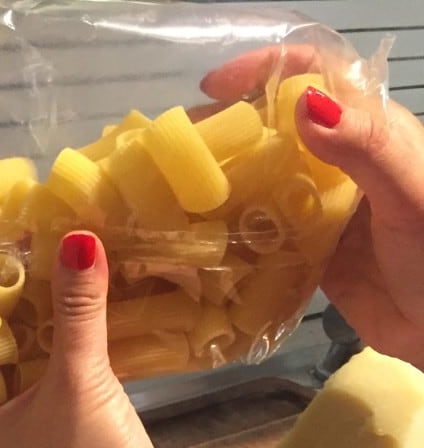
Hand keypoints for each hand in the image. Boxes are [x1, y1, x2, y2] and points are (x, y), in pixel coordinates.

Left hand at [0, 232, 200, 447]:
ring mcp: (45, 419)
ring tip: (70, 247)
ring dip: (58, 311)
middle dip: (23, 293)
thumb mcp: (79, 381)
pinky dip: (87, 334)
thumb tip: (77, 238)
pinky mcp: (86, 422)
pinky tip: (103, 294)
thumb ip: (77, 311)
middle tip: (36, 228)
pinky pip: (78, 365)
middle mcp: (3, 413)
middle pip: (7, 341)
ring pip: (44, 351)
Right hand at [202, 50, 423, 367]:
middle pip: (276, 127)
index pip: (316, 77)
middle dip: (226, 128)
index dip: (265, 70)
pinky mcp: (309, 251)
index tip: (213, 88)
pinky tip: (199, 237)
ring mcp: (322, 209)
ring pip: (262, 179)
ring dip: (221, 180)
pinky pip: (262, 231)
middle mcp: (342, 163)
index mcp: (371, 133)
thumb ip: (365, 147)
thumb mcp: (410, 195)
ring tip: (174, 191)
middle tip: (178, 149)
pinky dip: (231, 230)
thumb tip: (304, 104)